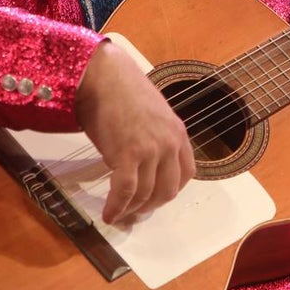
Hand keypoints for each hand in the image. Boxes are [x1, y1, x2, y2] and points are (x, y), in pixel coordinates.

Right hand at [76, 41, 195, 224]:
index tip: (154, 197)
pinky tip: (108, 214)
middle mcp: (170, 143)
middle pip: (168, 190)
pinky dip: (117, 207)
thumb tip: (144, 164)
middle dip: (151, 206)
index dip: (170, 190)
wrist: (103, 75)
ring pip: (146, 194)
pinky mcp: (128, 154)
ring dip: (131, 210)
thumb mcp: (151, 116)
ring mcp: (151, 149)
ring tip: (118, 214)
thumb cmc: (121, 92)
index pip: (187, 173)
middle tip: (135, 212)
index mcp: (178, 133)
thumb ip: (155, 139)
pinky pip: (125, 191)